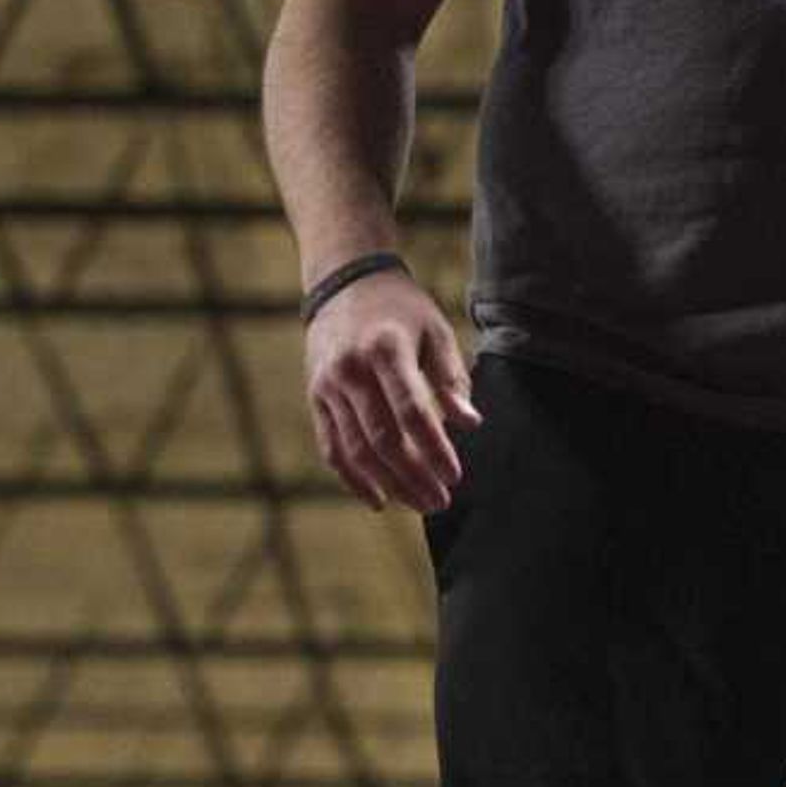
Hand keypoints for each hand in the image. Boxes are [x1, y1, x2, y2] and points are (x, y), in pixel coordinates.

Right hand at [303, 264, 479, 513]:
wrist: (344, 282)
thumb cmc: (401, 310)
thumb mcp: (435, 332)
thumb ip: (451, 379)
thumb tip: (469, 424)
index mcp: (386, 350)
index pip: (411, 413)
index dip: (434, 449)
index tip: (455, 476)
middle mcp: (351, 371)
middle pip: (382, 439)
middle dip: (414, 476)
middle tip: (440, 501)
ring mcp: (328, 386)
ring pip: (356, 450)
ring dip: (388, 484)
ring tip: (418, 504)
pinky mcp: (316, 397)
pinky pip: (332, 447)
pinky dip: (352, 478)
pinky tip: (379, 499)